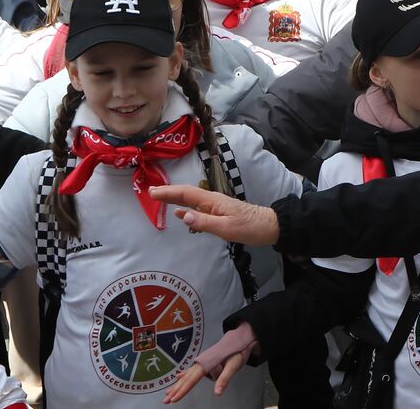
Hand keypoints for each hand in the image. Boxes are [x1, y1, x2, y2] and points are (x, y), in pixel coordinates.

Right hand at [148, 184, 279, 245]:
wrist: (269, 227)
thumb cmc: (249, 228)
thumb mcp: (226, 228)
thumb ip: (204, 222)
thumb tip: (182, 215)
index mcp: (213, 201)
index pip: (187, 194)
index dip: (169, 192)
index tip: (152, 191)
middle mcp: (213, 201)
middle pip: (187, 194)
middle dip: (169, 192)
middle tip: (150, 191)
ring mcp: (216, 206)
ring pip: (191, 200)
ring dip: (175, 198)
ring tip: (159, 198)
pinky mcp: (220, 213)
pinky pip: (198, 208)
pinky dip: (185, 208)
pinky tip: (179, 213)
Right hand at [163, 351, 244, 403]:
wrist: (241, 337)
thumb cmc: (237, 350)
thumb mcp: (234, 364)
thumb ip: (225, 378)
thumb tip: (217, 392)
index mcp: (207, 363)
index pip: (192, 380)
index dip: (183, 390)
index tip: (174, 399)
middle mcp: (202, 362)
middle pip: (186, 379)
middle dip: (175, 390)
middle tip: (166, 401)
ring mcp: (202, 361)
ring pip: (186, 375)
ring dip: (177, 385)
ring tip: (167, 394)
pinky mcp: (205, 361)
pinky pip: (191, 371)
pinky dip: (183, 375)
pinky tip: (178, 377)